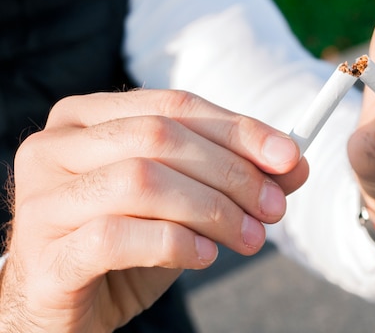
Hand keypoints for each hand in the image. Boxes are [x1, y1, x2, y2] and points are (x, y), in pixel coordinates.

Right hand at [0, 90, 306, 331]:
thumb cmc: (126, 245)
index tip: (290, 156)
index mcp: (86, 118)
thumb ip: (234, 176)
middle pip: (160, 137)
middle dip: (231, 173)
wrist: (66, 307)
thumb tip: (296, 163)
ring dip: (212, 211)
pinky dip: (175, 243)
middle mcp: (55, 148)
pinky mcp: (44, 255)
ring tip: (250, 238)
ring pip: (142, 181)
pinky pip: (117, 236)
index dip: (238, 128)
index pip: (174, 104)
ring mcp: (41, 200)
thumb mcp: (185, 203)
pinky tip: (205, 257)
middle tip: (275, 209)